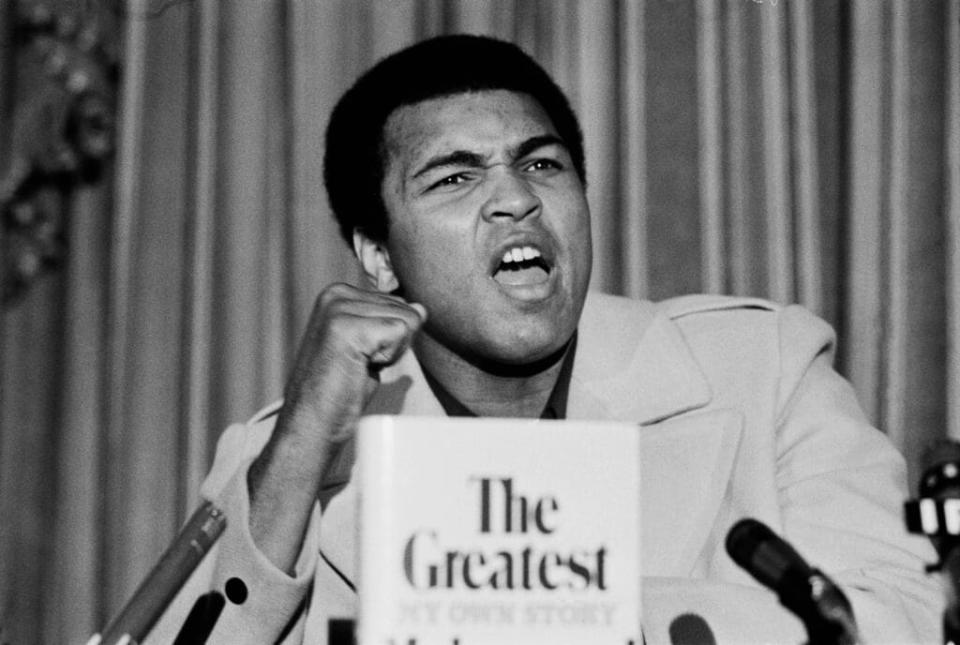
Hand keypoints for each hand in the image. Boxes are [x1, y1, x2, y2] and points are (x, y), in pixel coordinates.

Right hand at [279, 282, 426, 443]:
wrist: (311, 424)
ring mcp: (339, 308)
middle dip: (394, 344)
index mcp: (339, 294)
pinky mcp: (346, 327)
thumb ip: (391, 323)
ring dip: (390, 352)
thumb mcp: (370, 347)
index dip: (393, 338)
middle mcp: (337, 294)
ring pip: (408, 320)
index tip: (361, 356)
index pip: (401, 302)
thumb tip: (421, 308)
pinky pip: (401, 332)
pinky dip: (388, 358)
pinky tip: (359, 369)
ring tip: (357, 367)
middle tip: (359, 365)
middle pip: (407, 309)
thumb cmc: (339, 392)